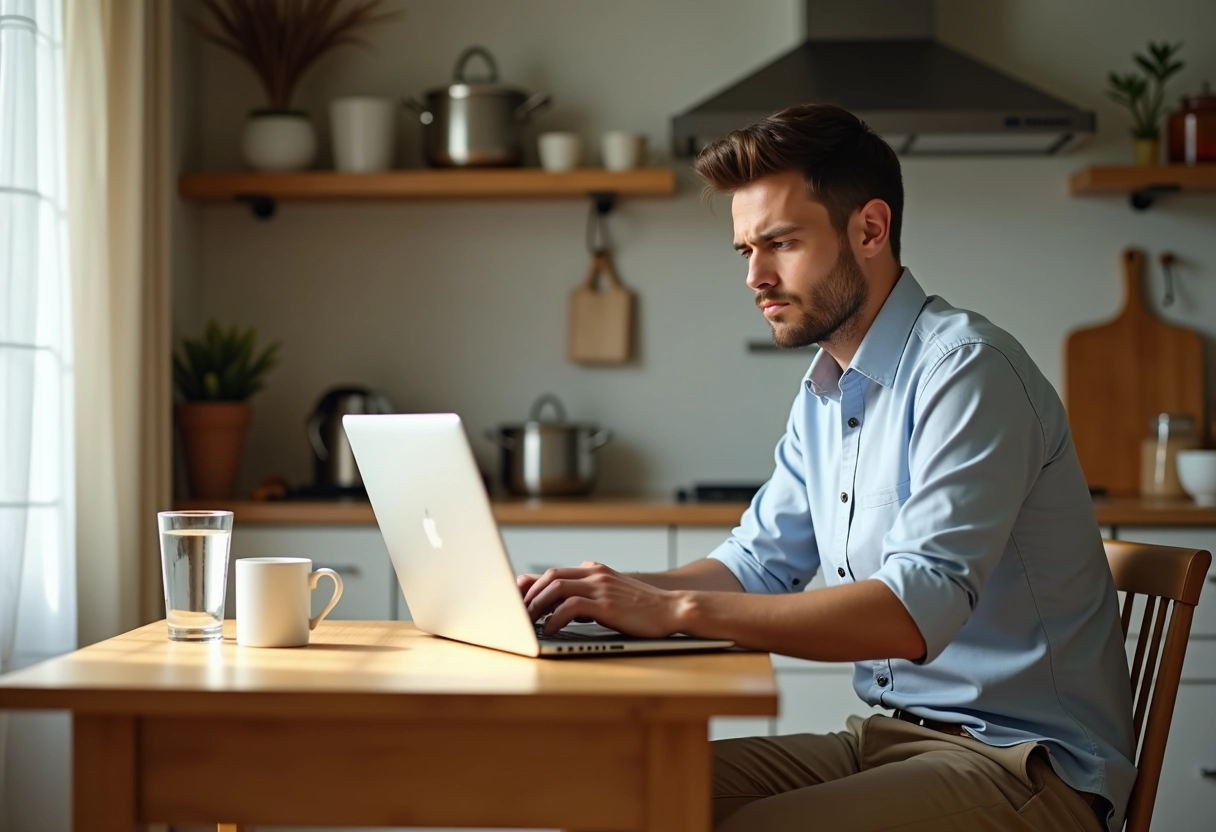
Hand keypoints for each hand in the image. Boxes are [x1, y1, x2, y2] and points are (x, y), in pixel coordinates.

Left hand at [519, 561, 684, 638]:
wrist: (673, 609)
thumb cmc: (643, 608)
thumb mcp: (613, 594)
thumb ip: (590, 592)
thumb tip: (563, 602)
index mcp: (595, 571)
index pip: (554, 572)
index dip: (533, 585)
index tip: (519, 599)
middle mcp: (596, 575)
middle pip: (551, 577)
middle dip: (530, 595)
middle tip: (520, 614)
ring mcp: (601, 588)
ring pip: (556, 588)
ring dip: (537, 606)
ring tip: (529, 623)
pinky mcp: (607, 605)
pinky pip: (571, 607)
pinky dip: (555, 618)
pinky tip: (551, 630)